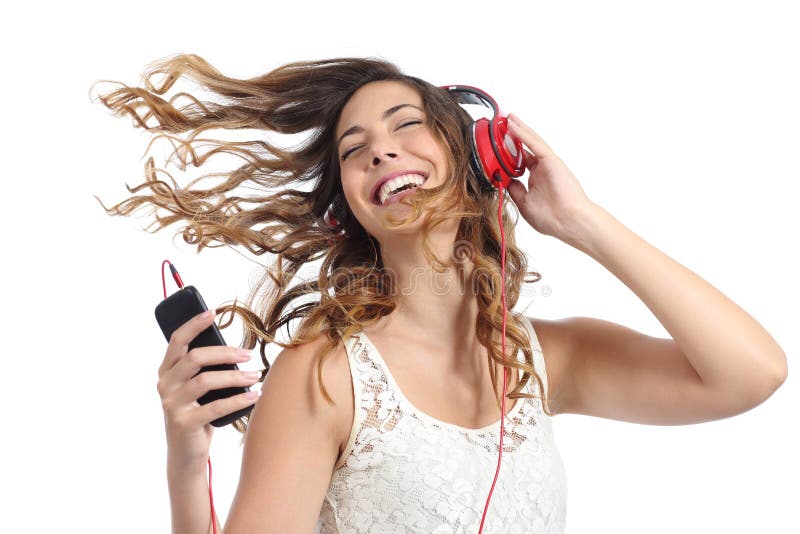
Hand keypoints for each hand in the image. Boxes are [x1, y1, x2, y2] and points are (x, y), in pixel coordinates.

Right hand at [156, 310, 260, 472]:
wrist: (186, 453)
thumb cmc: (197, 412)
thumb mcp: (196, 388)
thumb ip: (204, 369)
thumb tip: (235, 350)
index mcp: (167, 371)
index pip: (177, 341)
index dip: (194, 325)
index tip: (213, 313)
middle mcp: (165, 385)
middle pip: (194, 358)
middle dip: (225, 353)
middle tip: (248, 354)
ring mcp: (171, 405)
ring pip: (205, 381)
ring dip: (235, 377)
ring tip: (255, 375)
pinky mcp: (183, 423)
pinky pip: (215, 407)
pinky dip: (238, 399)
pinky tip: (254, 395)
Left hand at [504, 113, 594, 239]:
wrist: (568, 222)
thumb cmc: (551, 218)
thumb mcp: (524, 203)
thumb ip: (514, 189)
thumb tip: (503, 179)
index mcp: (536, 179)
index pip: (520, 161)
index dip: (509, 152)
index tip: (496, 146)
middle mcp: (542, 169)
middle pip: (526, 147)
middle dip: (514, 135)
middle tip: (502, 123)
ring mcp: (548, 163)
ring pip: (531, 141)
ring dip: (519, 128)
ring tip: (508, 118)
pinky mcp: (551, 161)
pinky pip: (535, 144)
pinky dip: (523, 134)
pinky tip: (513, 125)